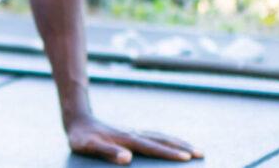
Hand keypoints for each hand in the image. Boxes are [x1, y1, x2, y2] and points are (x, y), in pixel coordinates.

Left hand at [65, 116, 201, 164]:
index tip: (187, 158)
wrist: (77, 120)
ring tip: (195, 149)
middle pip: (163, 140)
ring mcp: (134, 132)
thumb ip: (107, 151)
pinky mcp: (132, 133)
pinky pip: (155, 136)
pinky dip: (168, 140)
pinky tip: (172, 144)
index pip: (153, 147)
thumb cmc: (81, 138)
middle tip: (201, 153)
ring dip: (178, 142)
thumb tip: (127, 158)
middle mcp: (134, 134)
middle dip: (183, 147)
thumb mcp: (89, 147)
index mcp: (127, 139)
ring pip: (161, 136)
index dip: (170, 154)